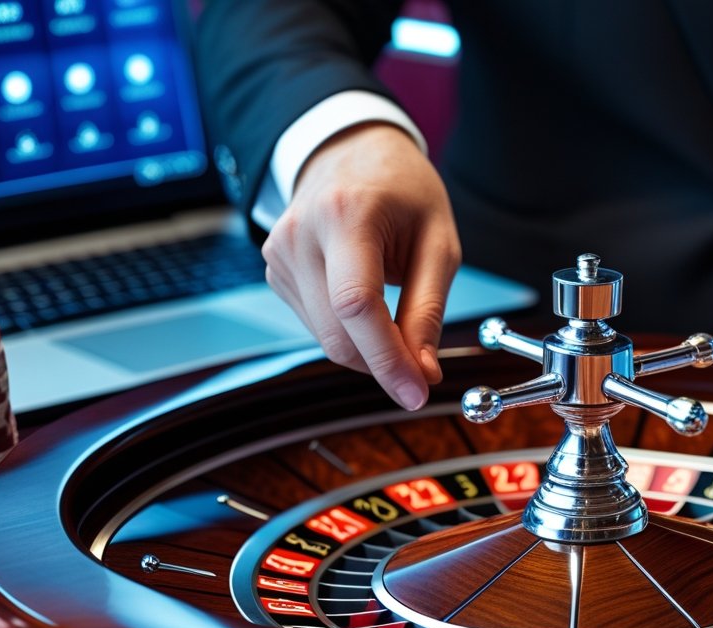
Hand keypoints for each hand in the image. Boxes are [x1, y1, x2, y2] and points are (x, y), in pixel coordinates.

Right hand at [262, 123, 461, 409]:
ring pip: (325, 338)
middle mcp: (300, 234)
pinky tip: (366, 299)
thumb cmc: (403, 190)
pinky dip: (348, 331)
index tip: (416, 392)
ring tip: (398, 315)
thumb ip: (428, 308)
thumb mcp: (438, 241)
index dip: (387, 360)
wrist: (352, 150)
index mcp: (345, 215)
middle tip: (421, 372)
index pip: (357, 306)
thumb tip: (423, 371)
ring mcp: (279, 254)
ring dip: (367, 349)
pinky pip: (315, 325)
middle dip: (382, 365)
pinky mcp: (274, 272)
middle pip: (336, 333)